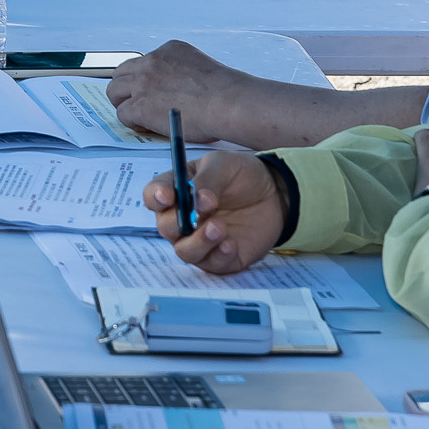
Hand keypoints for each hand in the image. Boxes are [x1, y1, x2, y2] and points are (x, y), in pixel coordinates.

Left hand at [107, 41, 248, 138]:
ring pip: (114, 91)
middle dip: (126, 88)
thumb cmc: (226, 94)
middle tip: (135, 103)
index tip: (152, 92)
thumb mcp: (201, 70)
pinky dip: (130, 122)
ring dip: (123, 103)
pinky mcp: (139, 105)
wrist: (229, 103)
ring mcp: (143, 83)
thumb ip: (182, 75)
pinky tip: (144, 127)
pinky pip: (122, 113)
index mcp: (169, 50)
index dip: (144, 79)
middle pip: (122, 73)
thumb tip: (178, 92)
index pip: (144, 62)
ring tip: (137, 117)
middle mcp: (152, 62)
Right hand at [142, 152, 284, 275]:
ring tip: (219, 228)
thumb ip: (208, 179)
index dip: (155, 197)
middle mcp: (182, 219)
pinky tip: (231, 244)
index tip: (167, 196)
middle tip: (199, 214)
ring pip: (185, 251)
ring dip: (199, 242)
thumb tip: (199, 200)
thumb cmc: (240, 175)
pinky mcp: (221, 258)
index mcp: (177, 191)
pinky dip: (219, 256)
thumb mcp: (223, 164)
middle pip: (166, 227)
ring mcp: (200, 240)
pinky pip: (212, 264)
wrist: (274, 193)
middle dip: (178, 223)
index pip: (153, 196)